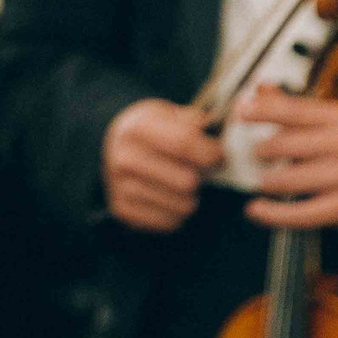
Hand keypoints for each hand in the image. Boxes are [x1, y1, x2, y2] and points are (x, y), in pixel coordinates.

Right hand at [103, 97, 222, 231]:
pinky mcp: (121, 210)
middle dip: (201, 178)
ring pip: (183, 206)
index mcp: (137, 128)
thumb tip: (224, 132)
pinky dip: (177, 214)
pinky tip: (170, 198)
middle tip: (199, 171)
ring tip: (183, 185)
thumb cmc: (153, 130)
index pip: (184, 144)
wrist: (113, 145)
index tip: (220, 156)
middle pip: (187, 181)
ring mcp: (120, 186)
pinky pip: (170, 223)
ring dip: (192, 198)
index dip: (211, 153)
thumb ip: (196, 122)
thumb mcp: (169, 114)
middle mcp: (124, 157)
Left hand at [241, 84, 337, 230]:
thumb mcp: (337, 118)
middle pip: (290, 145)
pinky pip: (304, 213)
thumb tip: (260, 88)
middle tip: (257, 154)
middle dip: (265, 150)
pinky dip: (276, 214)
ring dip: (269, 181)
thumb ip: (296, 106)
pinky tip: (257, 211)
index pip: (296, 110)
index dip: (265, 110)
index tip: (242, 112)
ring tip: (262, 181)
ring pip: (293, 179)